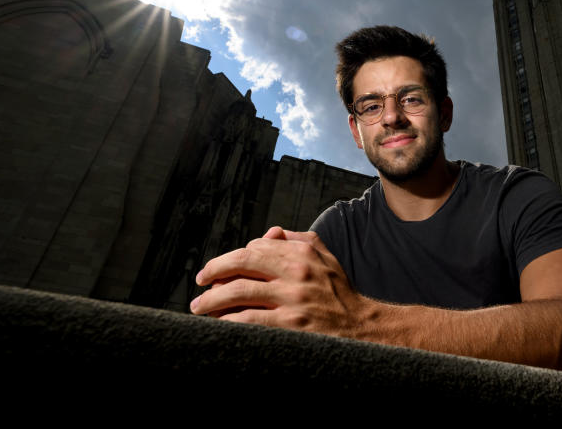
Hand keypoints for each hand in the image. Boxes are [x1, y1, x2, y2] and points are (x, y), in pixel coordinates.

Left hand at [190, 227, 370, 335]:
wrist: (362, 329)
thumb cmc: (339, 294)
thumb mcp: (325, 258)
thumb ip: (298, 240)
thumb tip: (269, 232)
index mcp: (303, 252)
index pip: (256, 247)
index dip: (234, 258)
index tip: (221, 269)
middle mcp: (297, 271)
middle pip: (241, 263)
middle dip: (214, 271)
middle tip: (200, 282)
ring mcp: (293, 299)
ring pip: (238, 293)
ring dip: (212, 300)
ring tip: (199, 307)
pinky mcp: (289, 326)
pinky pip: (247, 321)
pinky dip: (227, 321)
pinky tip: (218, 325)